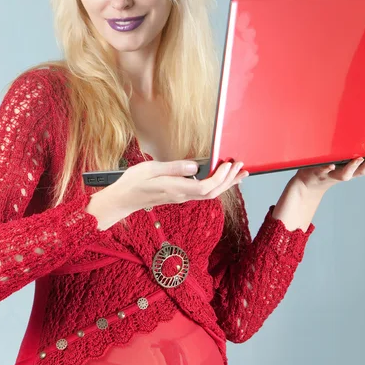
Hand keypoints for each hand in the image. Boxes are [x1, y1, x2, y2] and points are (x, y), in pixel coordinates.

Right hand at [86, 159, 247, 229]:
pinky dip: (216, 185)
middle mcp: (182, 196)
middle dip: (229, 180)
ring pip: (210, 194)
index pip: (205, 187)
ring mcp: (182, 197)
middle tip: (242, 167)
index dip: (220, 177)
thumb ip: (173, 168)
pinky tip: (222, 179)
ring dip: (226, 184)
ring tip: (239, 174)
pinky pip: (203, 192)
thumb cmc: (133, 182)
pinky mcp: (180, 195)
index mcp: (175, 189)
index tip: (228, 164)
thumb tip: (194, 167)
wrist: (123, 199)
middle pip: (212, 192)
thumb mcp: (150, 169)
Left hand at [271, 146, 364, 230]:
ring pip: (346, 174)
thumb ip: (351, 144)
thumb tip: (364, 123)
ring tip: (360, 158)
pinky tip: (331, 164)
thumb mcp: (341, 153)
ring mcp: (333, 173)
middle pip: (364, 171)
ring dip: (354, 166)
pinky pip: (324, 170)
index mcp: (355, 168)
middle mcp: (347, 173)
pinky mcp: (319, 172)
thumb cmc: (327, 164)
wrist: (307, 181)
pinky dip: (328, 168)